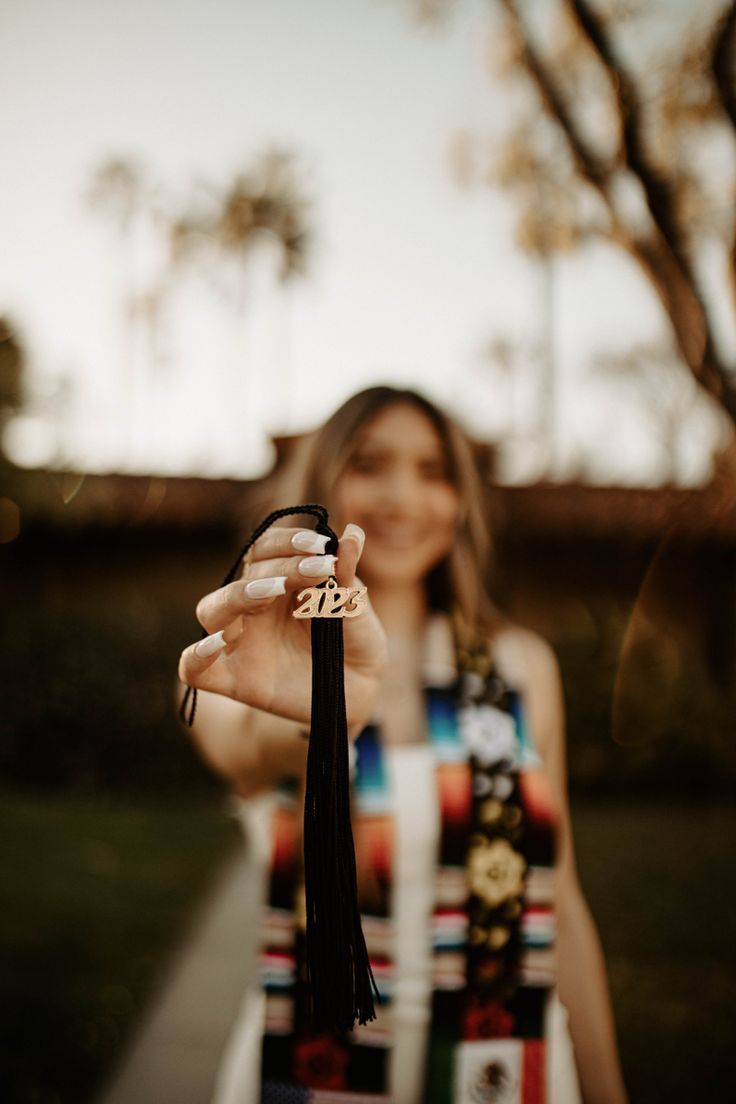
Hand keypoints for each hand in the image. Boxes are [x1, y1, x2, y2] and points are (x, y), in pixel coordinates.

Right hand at [178, 524, 386, 729]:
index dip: (288, 541)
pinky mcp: (233, 680)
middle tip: (318, 570)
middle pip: (243, 574)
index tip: (320, 546)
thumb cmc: (354, 640)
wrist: (359, 689)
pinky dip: (196, 655)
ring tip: (272, 594)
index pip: (265, 548)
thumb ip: (347, 574)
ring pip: (210, 610)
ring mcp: (239, 642)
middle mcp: (252, 606)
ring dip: (237, 596)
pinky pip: (194, 669)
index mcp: (278, 580)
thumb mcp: (355, 606)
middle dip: (280, 567)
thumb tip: (353, 534)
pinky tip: (220, 642)